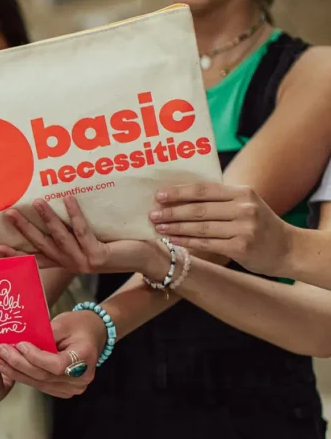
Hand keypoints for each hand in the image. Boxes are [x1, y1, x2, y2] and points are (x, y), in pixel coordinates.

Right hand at [0, 196, 156, 274]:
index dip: (16, 254)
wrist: (148, 259)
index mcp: (67, 262)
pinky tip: (68, 199)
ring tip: (36, 202)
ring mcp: (84, 262)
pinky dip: (75, 214)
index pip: (37, 258)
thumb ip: (75, 233)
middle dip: (25, 229)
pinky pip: (83, 232)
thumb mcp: (92, 241)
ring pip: (60, 238)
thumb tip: (58, 208)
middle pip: (43, 245)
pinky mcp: (98, 257)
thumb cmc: (120, 246)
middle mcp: (72, 264)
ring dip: (47, 218)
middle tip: (9, 213)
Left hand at [0, 311, 103, 398]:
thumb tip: (19, 343)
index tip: (19, 345)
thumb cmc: (78, 325)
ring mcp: (72, 388)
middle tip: (0, 352)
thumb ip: (45, 334)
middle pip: (44, 375)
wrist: (91, 335)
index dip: (36, 357)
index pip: (56, 364)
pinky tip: (7, 368)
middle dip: (18, 363)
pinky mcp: (62, 390)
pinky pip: (39, 385)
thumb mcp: (63, 323)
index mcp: (85, 358)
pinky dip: (22, 376)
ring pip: (38, 383)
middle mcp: (81, 378)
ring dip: (15, 372)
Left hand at [151, 182, 287, 274]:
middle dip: (172, 212)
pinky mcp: (241, 247)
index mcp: (242, 192)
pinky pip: (206, 244)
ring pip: (200, 227)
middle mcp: (243, 208)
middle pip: (199, 209)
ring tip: (158, 227)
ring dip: (175, 228)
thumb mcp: (245, 204)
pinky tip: (172, 240)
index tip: (159, 195)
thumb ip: (219, 199)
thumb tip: (180, 196)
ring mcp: (243, 228)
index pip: (204, 190)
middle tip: (152, 214)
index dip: (179, 192)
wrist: (287, 248)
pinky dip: (186, 242)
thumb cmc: (258, 225)